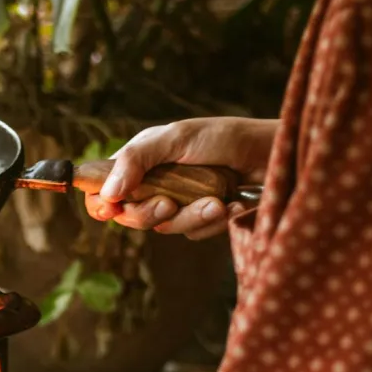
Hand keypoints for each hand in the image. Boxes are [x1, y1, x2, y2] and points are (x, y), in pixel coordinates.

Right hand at [84, 116, 276, 238]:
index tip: (110, 209)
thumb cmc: (223, 137)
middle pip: (130, 216)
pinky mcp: (200, 218)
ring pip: (164, 228)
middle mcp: (153, 184)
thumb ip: (137, 160)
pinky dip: (213, 222)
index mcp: (139, 161)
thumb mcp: (176, 138)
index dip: (101, 203)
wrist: (270, 154)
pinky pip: (193, 234)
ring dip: (191, 217)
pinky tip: (231, 204)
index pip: (103, 189)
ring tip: (216, 201)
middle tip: (168, 204)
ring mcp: (177, 203)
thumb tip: (107, 193)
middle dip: (150, 214)